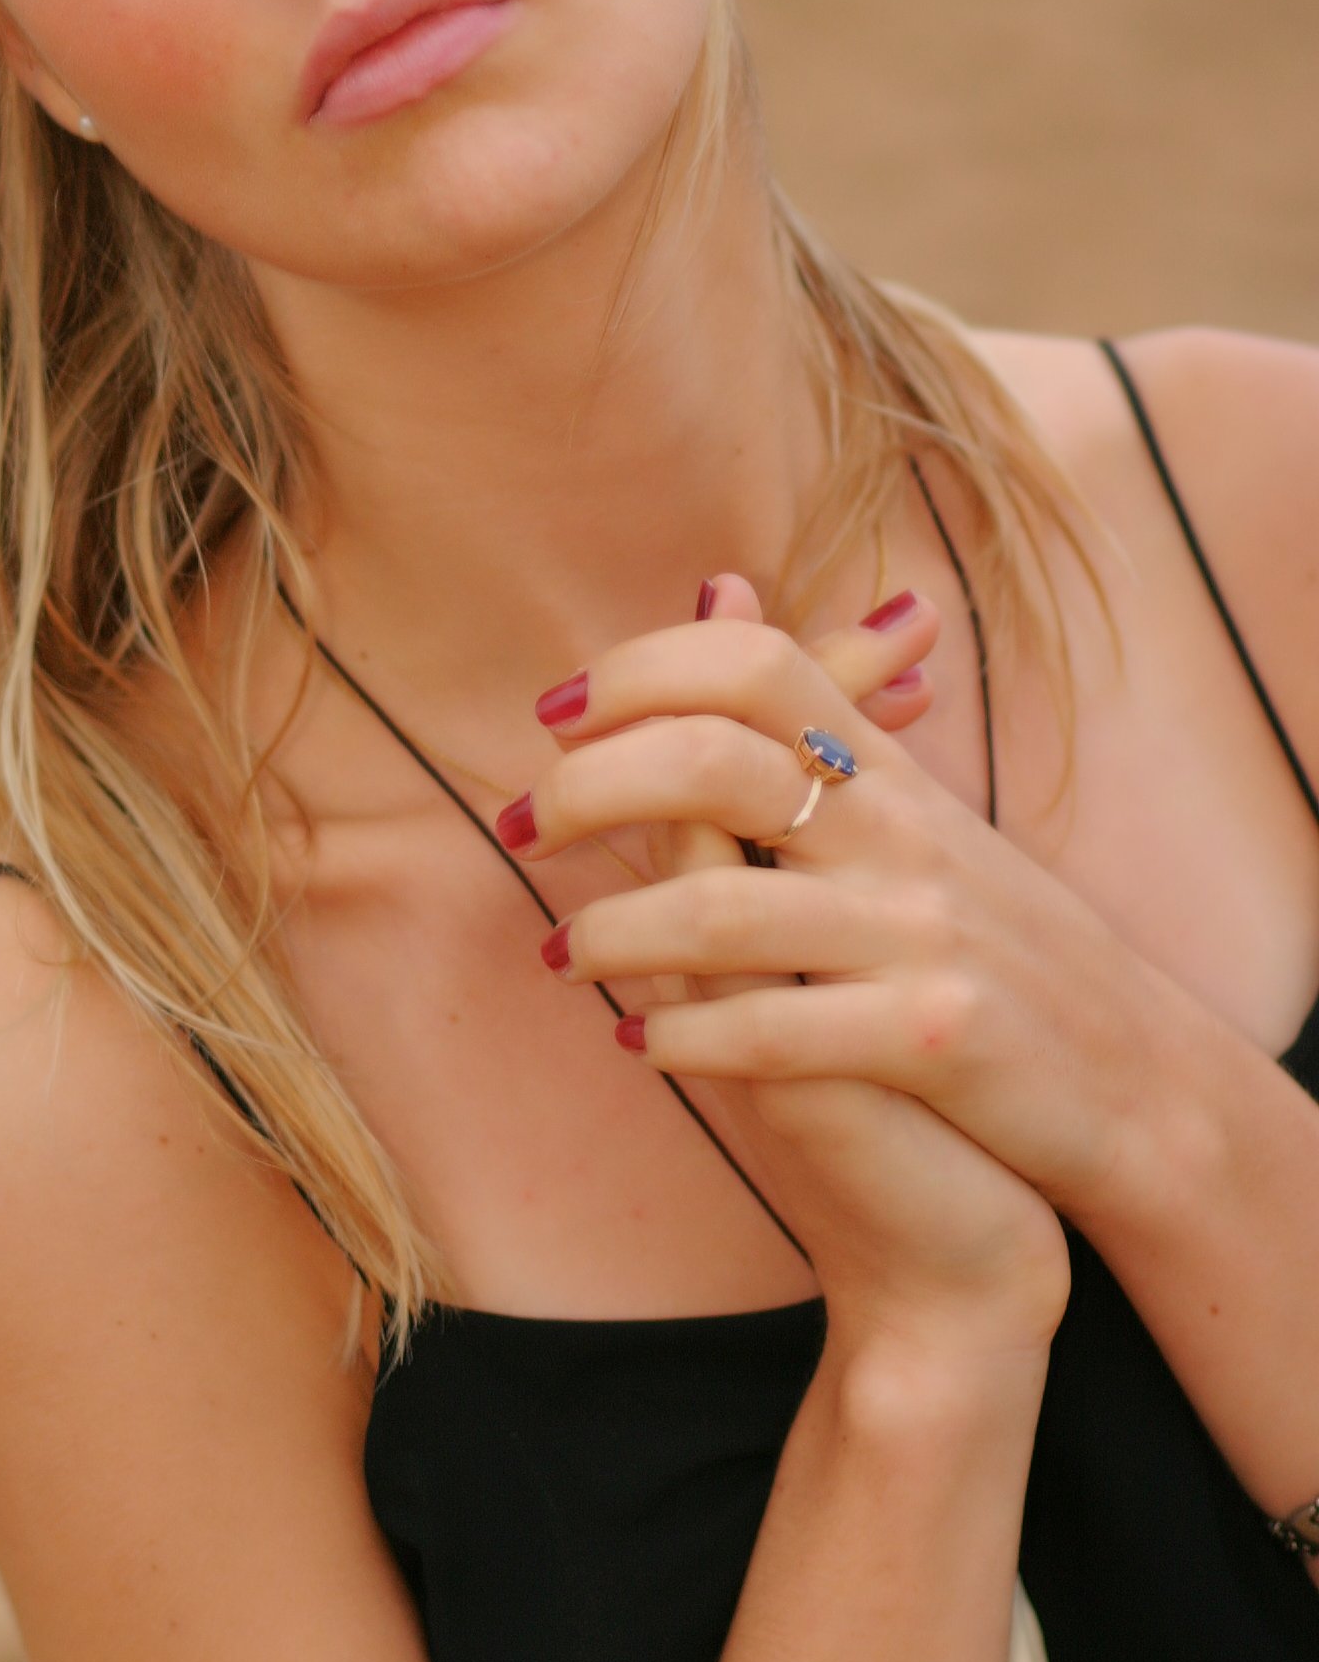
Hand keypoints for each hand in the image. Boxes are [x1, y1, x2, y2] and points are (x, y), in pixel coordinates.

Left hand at [523, 580, 1160, 1237]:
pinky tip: (642, 1048)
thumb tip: (715, 582)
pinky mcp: (935, 1038)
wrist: (1140, 1079)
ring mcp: (922, 934)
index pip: (750, 666)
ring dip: (613, 932)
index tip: (554, 715)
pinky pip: (776, 1032)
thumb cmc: (993, 938)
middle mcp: (905, 833)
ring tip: (562, 953)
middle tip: (521, 825)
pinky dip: (688, 1039)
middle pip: (712, 764)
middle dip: (590, 789)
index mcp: (890, 772)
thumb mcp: (913, 808)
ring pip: (720, 912)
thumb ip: (811, 711)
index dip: (637, 672)